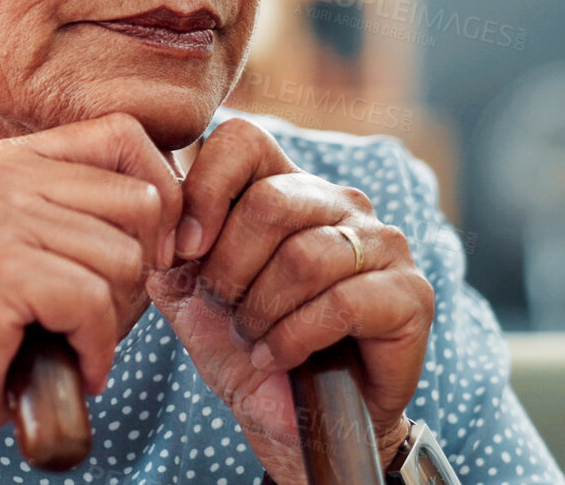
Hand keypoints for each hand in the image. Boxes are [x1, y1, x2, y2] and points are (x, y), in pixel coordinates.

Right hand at [0, 113, 184, 458]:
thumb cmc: (6, 330)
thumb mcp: (50, 249)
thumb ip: (102, 212)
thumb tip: (189, 208)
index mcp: (8, 157)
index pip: (122, 133)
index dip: (162, 193)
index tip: (159, 253)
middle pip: (137, 200)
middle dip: (140, 270)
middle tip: (99, 313)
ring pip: (122, 258)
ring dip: (114, 318)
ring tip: (73, 338)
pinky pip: (92, 302)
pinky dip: (97, 348)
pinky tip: (76, 366)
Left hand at [145, 118, 431, 481]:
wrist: (294, 424)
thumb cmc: (245, 347)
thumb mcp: (187, 290)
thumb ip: (165, 240)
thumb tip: (152, 203)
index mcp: (286, 184)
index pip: (243, 139)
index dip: (204, 190)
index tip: (184, 250)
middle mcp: (340, 201)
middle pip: (270, 201)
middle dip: (229, 265)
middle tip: (222, 305)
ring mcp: (383, 244)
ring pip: (305, 256)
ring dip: (261, 309)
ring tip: (252, 337)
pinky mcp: (412, 295)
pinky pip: (343, 303)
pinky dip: (294, 338)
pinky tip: (278, 357)